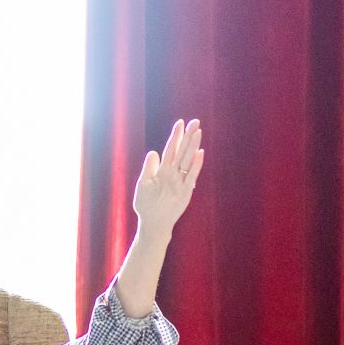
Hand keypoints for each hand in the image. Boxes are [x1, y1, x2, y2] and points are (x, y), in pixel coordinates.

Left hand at [132, 119, 203, 236]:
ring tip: (198, 132)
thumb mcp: (144, 183)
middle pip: (182, 151)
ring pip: (188, 160)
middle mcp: (174, 173)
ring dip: (193, 146)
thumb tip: (153, 152)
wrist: (152, 223)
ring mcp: (181, 181)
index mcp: (163, 170)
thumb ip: (149, 168)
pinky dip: (196, 165)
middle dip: (188, 136)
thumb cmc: (146, 204)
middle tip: (195, 121)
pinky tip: (199, 152)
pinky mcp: (186, 192)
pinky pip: (191, 176)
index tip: (180, 123)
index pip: (171, 149)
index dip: (175, 136)